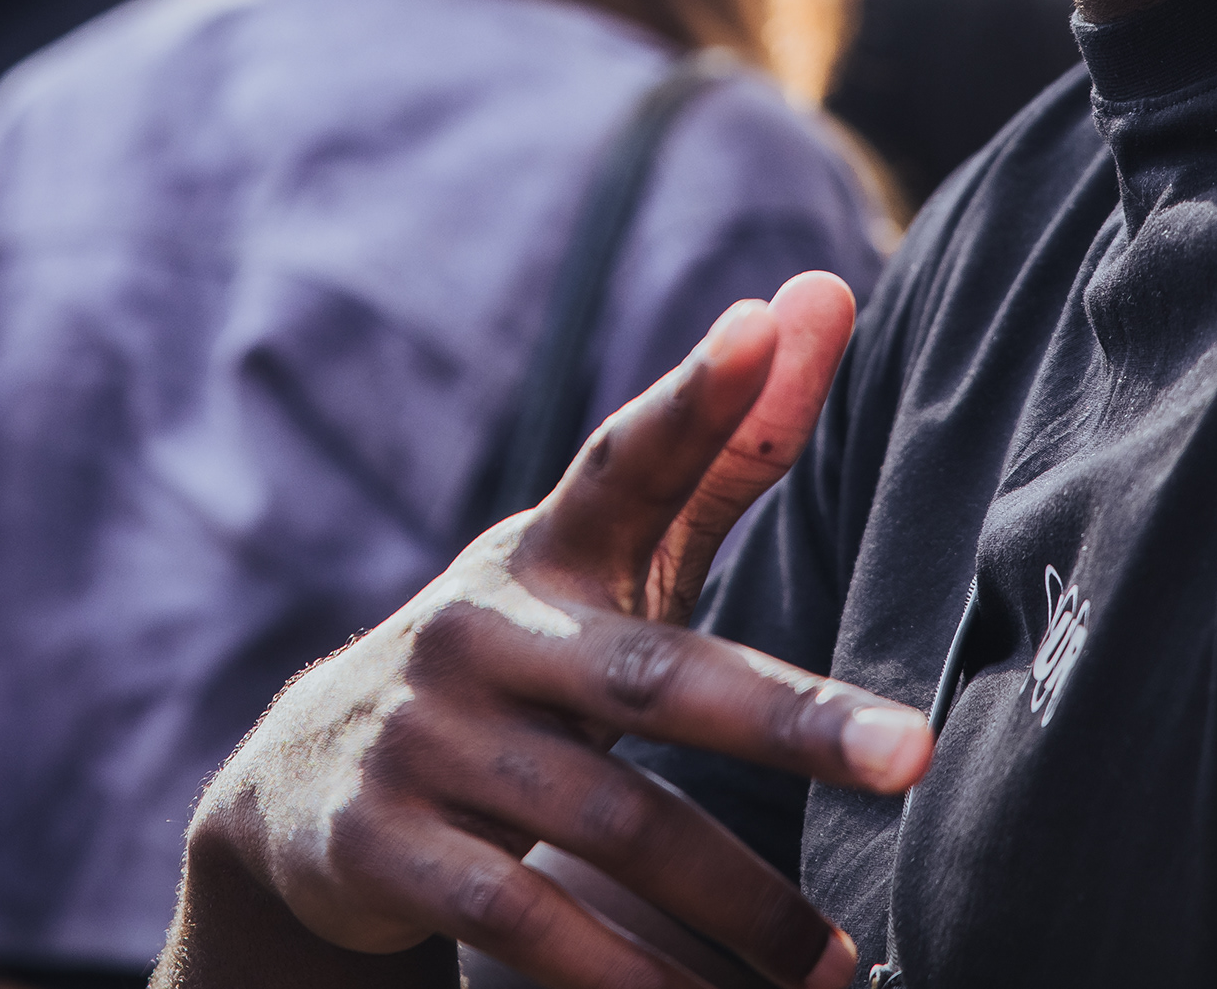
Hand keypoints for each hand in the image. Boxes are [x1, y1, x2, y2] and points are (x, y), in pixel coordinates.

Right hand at [166, 273, 928, 988]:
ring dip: (734, 904)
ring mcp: (426, 736)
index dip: (697, 394)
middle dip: (790, 720)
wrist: (302, 785)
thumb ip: (719, 446)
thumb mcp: (600, 563)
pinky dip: (619, 975)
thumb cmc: (519, 658)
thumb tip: (817, 296)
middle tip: (914, 756)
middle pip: (655, 675)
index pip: (629, 457)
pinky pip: (521, 919)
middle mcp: (483, 628)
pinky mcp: (382, 844)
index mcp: (549, 551)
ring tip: (834, 967)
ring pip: (607, 822)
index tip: (765, 322)